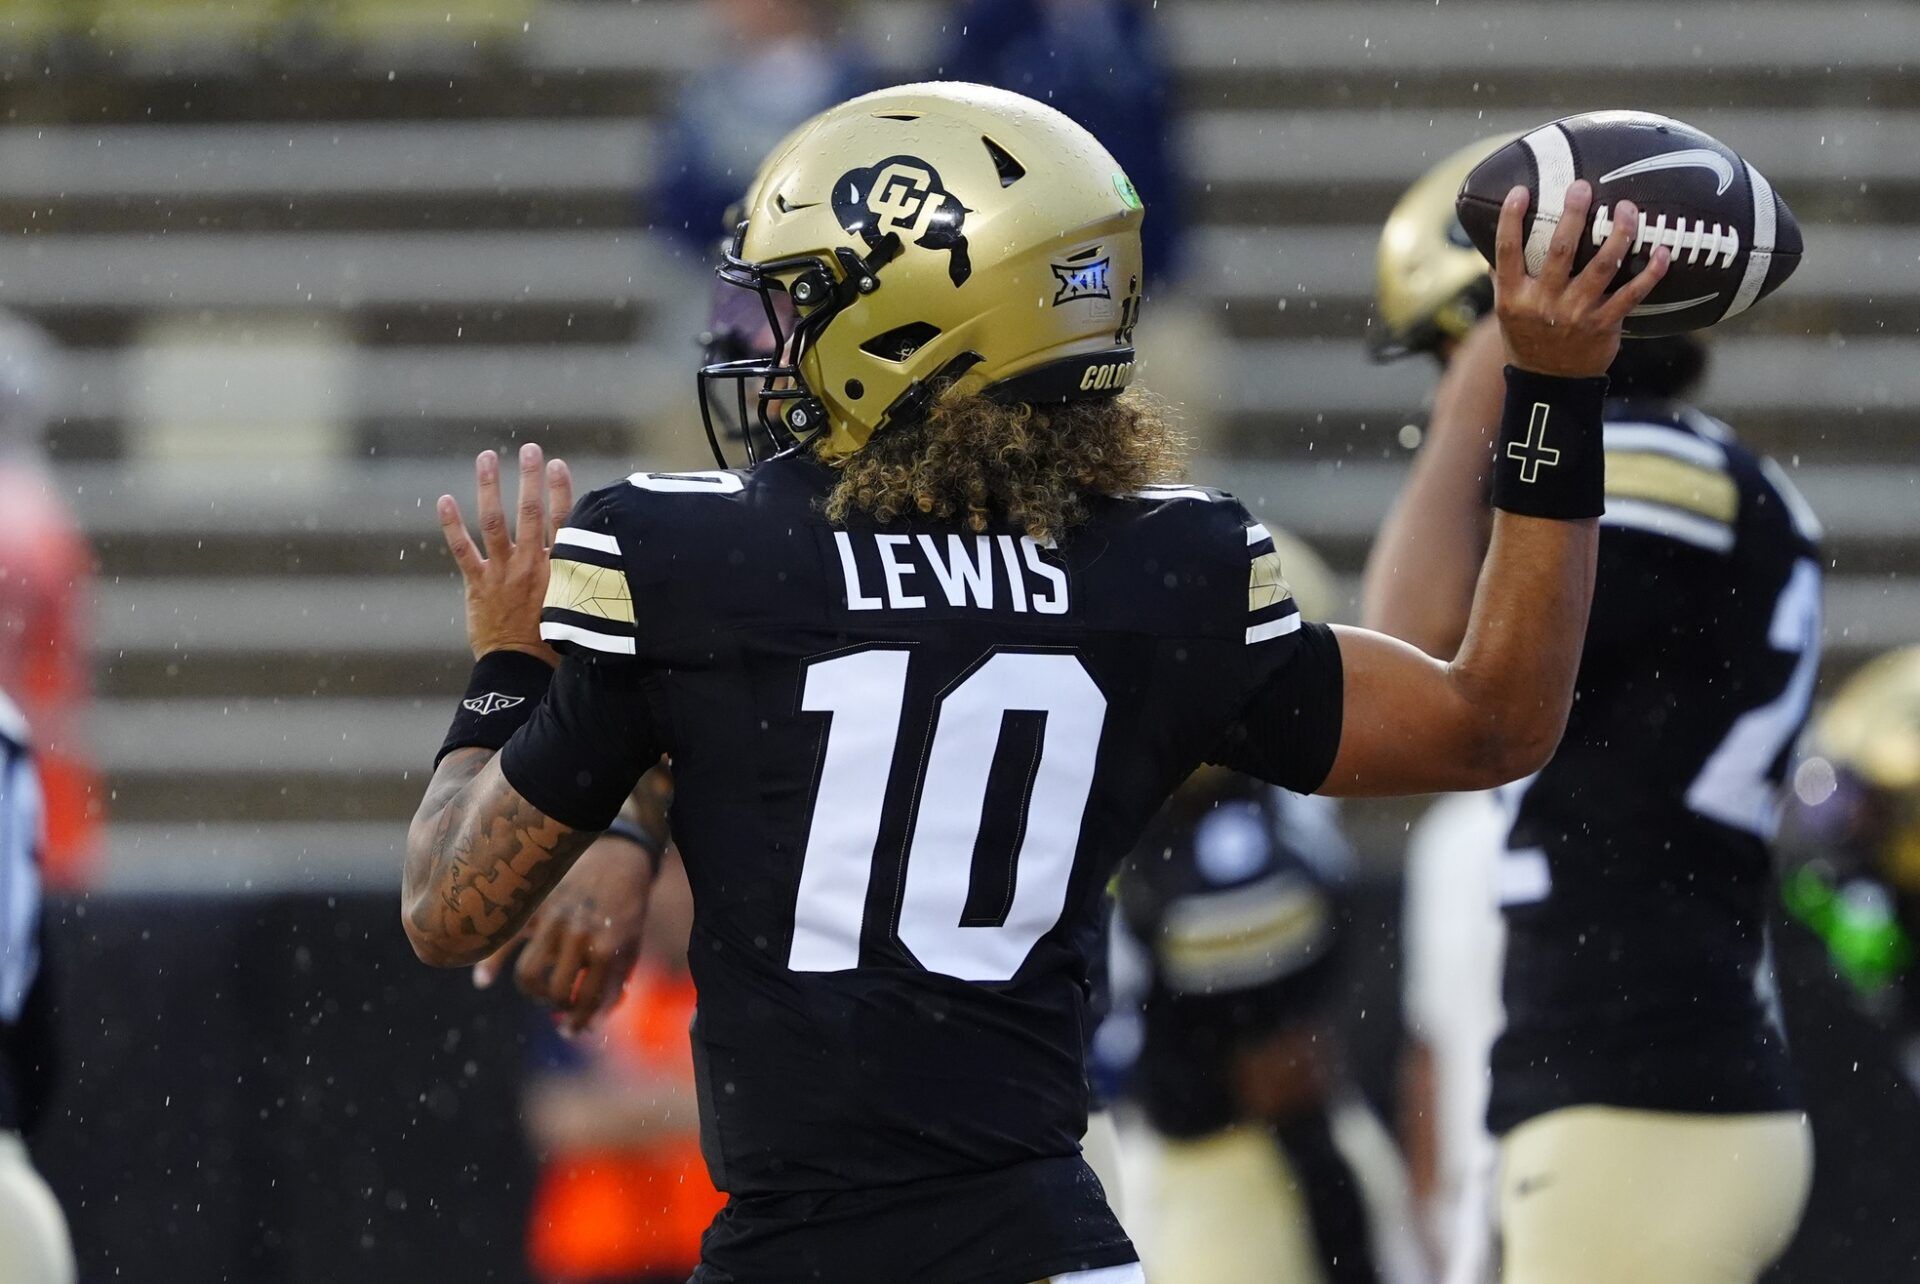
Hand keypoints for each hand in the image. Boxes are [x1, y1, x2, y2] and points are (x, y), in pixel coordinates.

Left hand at [437, 444, 573, 663]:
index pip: (563, 521)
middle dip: (530, 477)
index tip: (558, 464)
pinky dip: (452, 525)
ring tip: (487, 458)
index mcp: (559, 569)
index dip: (561, 490)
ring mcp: (503, 572)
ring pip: (495, 522)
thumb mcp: (576, 606)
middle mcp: (531, 565)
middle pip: (531, 512)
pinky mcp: (478, 584)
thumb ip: (580, 578)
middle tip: (530, 449)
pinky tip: (443, 500)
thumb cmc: (554, 642)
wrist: (521, 668)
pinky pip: (463, 549)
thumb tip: (595, 556)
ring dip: (490, 487)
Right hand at [472, 831, 652, 1035]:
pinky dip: (490, 963)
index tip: (572, 1030)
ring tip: (541, 990)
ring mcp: (554, 919)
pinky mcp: (536, 905)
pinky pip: (505, 938)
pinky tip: (483, 981)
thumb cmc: (626, 908)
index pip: (587, 1000)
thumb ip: (614, 984)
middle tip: (558, 1005)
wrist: (618, 856)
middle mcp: (578, 935)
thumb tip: (592, 1023)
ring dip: (532, 992)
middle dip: (555, 1007)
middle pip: (554, 992)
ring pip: (529, 974)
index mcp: (607, 946)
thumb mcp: (630, 946)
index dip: (580, 1022)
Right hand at [1493, 181, 1670, 376]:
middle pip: (1561, 250)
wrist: (1549, 382)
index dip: (1511, 219)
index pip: (1508, 252)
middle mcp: (1544, 303)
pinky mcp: (1604, 325)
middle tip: (1582, 187)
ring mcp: (1575, 314)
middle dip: (1573, 214)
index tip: (1520, 191)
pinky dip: (1650, 273)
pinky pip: (1632, 294)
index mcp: (1514, 297)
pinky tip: (1662, 252)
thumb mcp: (1505, 311)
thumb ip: (1505, 276)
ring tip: (1627, 209)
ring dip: (1619, 234)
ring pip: (1602, 266)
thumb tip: (1500, 234)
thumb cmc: (1527, 337)